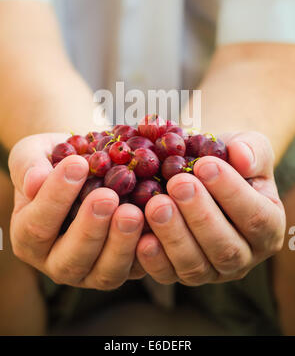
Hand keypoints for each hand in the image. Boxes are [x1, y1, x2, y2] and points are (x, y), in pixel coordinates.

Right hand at [8, 133, 144, 289]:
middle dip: (90, 229)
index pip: (37, 226)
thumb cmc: (56, 159)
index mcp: (29, 236)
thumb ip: (28, 165)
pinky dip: (150, 251)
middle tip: (108, 197)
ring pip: (106, 272)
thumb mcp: (34, 153)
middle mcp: (58, 261)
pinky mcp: (125, 268)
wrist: (86, 164)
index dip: (56, 198)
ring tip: (133, 212)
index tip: (77, 164)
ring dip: (121, 244)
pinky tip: (157, 226)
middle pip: (71, 259)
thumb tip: (35, 181)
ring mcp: (93, 270)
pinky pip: (138, 268)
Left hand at [136, 132, 285, 284]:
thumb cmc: (227, 158)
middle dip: (200, 215)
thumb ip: (251, 150)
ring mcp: (211, 270)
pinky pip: (167, 274)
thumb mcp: (246, 146)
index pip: (257, 217)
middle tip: (178, 183)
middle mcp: (244, 255)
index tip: (204, 164)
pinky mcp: (180, 273)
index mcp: (268, 226)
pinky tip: (141, 237)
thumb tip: (243, 158)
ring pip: (196, 265)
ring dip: (174, 235)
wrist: (199, 170)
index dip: (231, 192)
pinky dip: (153, 259)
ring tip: (155, 204)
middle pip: (226, 248)